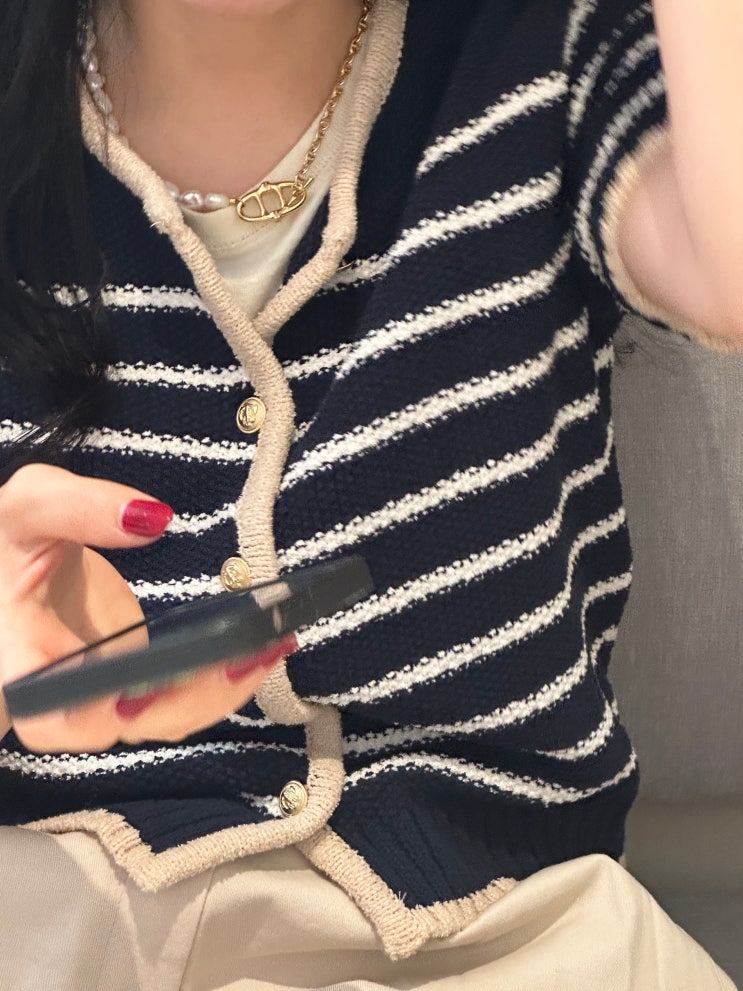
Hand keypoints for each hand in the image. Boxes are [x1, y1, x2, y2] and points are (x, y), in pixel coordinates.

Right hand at [0, 464, 289, 753]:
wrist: (19, 562)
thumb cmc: (9, 540)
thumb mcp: (25, 508)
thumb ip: (76, 506)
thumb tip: (153, 518)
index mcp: (20, 663)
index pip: (48, 713)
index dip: (89, 715)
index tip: (138, 689)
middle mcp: (65, 692)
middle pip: (125, 721)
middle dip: (188, 699)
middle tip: (242, 658)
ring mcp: (107, 690)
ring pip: (165, 715)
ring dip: (222, 689)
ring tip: (272, 646)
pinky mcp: (139, 677)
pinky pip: (182, 693)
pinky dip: (224, 676)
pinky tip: (265, 645)